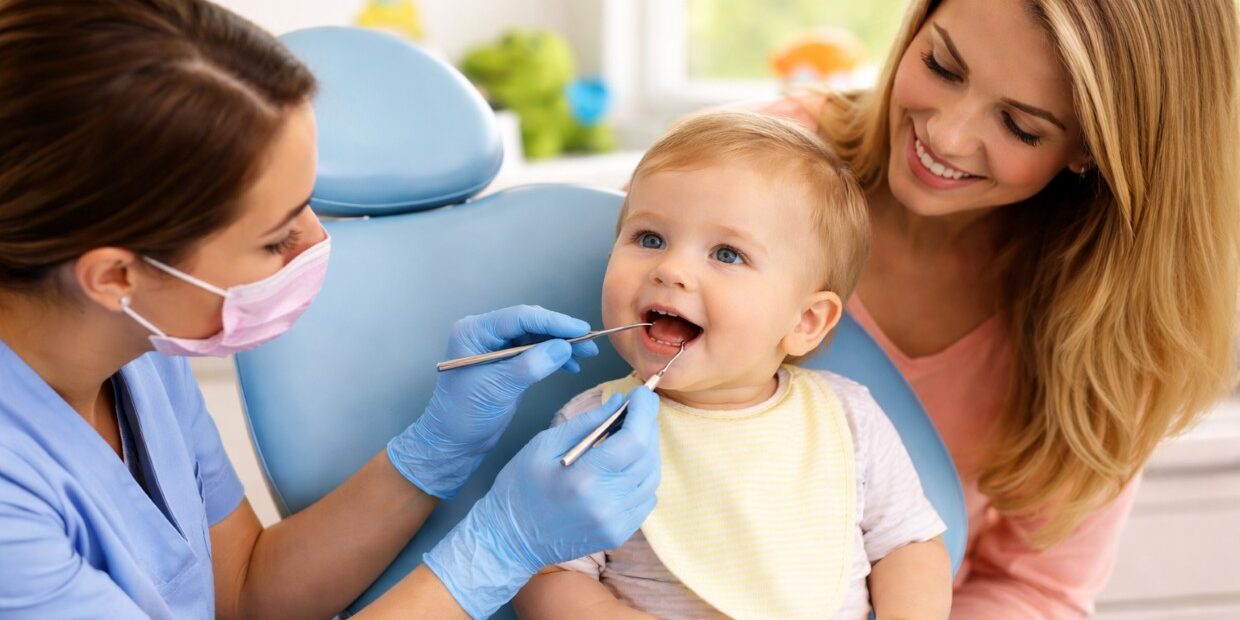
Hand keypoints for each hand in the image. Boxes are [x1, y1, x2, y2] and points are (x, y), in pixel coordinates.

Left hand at [388, 305, 598, 498]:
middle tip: (589, 341)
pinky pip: (535, 352)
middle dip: (560, 332)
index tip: (580, 329)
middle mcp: (485, 334)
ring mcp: (496, 348)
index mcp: (474, 332)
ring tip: (587, 353)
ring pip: (536, 338)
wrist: (453, 442)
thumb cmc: (464, 415)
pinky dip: (553, 358)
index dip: (552, 321)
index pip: (519, 317)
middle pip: (530, 324)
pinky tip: (572, 366)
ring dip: (561, 345)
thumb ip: (530, 365)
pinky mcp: (507, 363)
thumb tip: (563, 348)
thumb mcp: (498, 389)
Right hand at [423, 388, 661, 618]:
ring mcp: (615, 523)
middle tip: (639, 408)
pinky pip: (646, 499)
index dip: (643, 412)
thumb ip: (587, 422)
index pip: (633, 440)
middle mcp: (606, 503)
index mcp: (584, 478)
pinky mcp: (618, 535)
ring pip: (651, 478)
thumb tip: (620, 402)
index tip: (641, 394)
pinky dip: (643, 476)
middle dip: (648, 426)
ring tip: (634, 434)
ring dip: (649, 451)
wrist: (509, 539)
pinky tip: (628, 465)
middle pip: (647, 457)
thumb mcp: (544, 444)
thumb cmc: (520, 486)